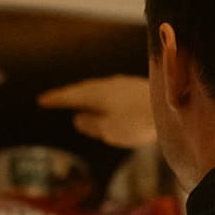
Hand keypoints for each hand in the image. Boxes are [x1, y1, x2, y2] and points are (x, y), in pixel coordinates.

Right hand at [39, 75, 155, 148]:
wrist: (173, 106)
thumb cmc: (138, 122)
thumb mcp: (109, 130)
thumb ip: (91, 124)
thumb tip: (78, 118)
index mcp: (97, 94)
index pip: (71, 96)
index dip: (56, 99)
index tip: (42, 100)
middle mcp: (108, 85)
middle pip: (83, 88)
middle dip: (69, 94)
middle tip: (55, 98)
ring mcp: (123, 84)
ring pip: (98, 87)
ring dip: (85, 93)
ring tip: (79, 98)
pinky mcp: (136, 87)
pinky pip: (110, 89)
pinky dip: (101, 94)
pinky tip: (107, 99)